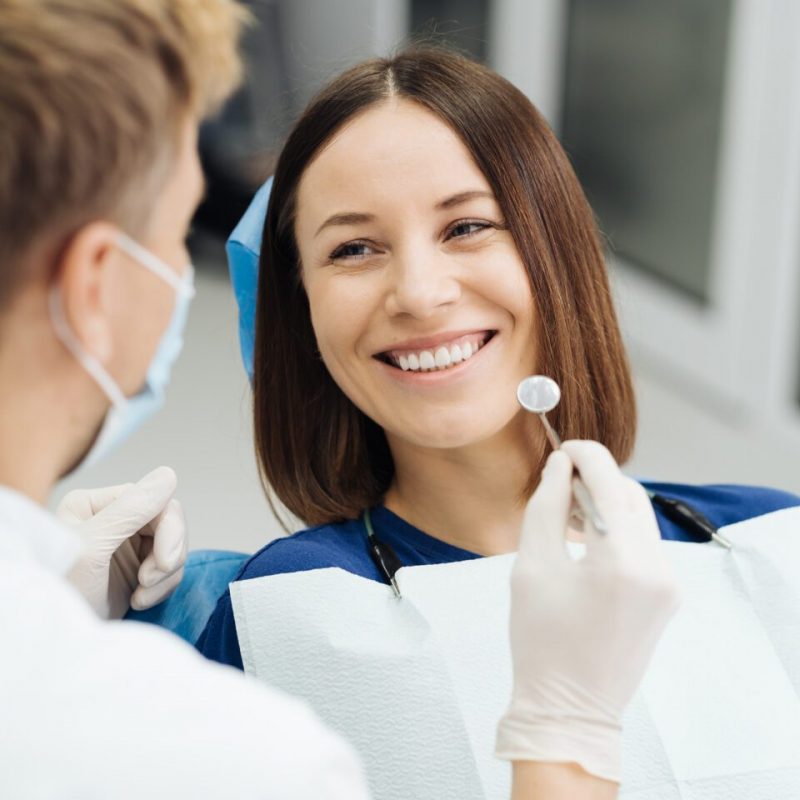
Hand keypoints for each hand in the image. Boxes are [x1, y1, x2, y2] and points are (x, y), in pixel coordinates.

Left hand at [58, 466, 186, 618]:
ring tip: (141, 596)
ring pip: (174, 546)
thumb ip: (130, 510)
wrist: (56, 646)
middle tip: (150, 581)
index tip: (164, 563)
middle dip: (168, 554)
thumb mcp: (92, 547)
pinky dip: (163, 587)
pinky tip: (139, 601)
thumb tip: (169, 474)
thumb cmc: (61, 594)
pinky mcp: (136, 571)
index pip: (154, 500)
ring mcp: (126, 547)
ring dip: (166, 575)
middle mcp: (113, 520)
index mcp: (95, 505)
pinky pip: (170, 569)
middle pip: (169, 522)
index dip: (169, 529)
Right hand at [497, 441, 679, 782]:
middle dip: (596, 479)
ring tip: (569, 515)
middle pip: (630, 495)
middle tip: (558, 483)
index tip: (562, 447)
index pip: (610, 482)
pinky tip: (588, 542)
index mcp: (622, 562)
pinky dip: (618, 530)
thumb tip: (560, 466)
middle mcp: (658, 569)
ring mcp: (669, 585)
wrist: (570, 708)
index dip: (585, 454)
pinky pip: (645, 544)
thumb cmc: (540, 641)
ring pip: (640, 517)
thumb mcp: (532, 566)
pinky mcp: (668, 596)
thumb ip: (546, 507)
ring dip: (607, 503)